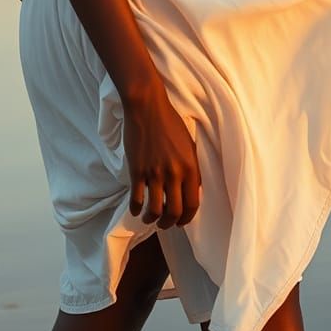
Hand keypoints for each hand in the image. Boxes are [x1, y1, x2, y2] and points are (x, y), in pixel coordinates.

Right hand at [122, 88, 201, 228]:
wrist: (148, 107)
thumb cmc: (170, 122)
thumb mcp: (189, 144)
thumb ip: (192, 168)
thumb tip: (193, 190)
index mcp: (190, 167)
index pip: (192, 204)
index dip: (187, 218)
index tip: (181, 222)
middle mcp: (174, 173)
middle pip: (174, 212)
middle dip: (170, 223)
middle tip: (165, 223)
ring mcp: (154, 173)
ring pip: (155, 210)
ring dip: (152, 219)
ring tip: (150, 218)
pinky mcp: (137, 170)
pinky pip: (136, 199)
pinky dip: (136, 209)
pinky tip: (136, 209)